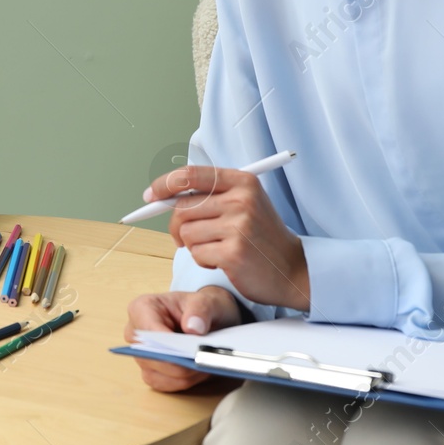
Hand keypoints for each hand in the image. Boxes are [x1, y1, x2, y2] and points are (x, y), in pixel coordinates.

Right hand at [124, 287, 241, 391]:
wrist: (206, 318)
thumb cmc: (200, 308)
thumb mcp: (206, 301)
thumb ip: (200, 310)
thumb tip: (194, 329)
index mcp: (142, 308)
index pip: (148, 331)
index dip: (167, 345)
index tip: (188, 350)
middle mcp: (137, 335)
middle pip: (151, 357)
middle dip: (179, 363)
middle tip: (203, 360)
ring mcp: (142, 355)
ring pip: (157, 375)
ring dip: (183, 375)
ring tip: (205, 366)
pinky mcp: (152, 371)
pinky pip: (164, 384)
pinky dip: (183, 382)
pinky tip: (199, 373)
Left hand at [149, 164, 309, 310]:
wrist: (293, 269)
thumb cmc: (261, 237)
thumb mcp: (244, 203)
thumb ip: (209, 195)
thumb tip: (160, 196)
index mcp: (242, 181)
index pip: (190, 175)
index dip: (164, 184)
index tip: (150, 196)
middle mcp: (241, 200)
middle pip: (182, 207)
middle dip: (175, 225)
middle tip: (184, 238)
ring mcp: (238, 226)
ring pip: (186, 232)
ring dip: (193, 246)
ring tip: (215, 249)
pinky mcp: (233, 252)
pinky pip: (196, 254)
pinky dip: (203, 261)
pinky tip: (222, 261)